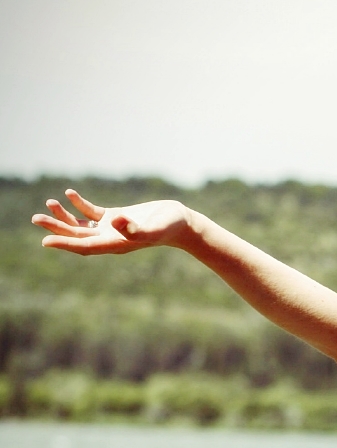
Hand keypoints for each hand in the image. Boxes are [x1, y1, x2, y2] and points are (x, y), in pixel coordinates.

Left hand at [31, 189, 191, 254]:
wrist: (182, 223)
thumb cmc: (169, 227)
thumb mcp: (154, 228)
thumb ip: (134, 228)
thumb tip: (113, 221)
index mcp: (116, 244)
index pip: (85, 246)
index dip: (65, 243)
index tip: (46, 240)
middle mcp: (110, 238)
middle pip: (77, 235)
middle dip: (57, 228)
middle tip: (36, 219)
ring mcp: (112, 228)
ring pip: (81, 224)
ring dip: (64, 216)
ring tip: (49, 203)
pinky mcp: (116, 217)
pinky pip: (92, 212)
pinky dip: (80, 204)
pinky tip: (69, 193)